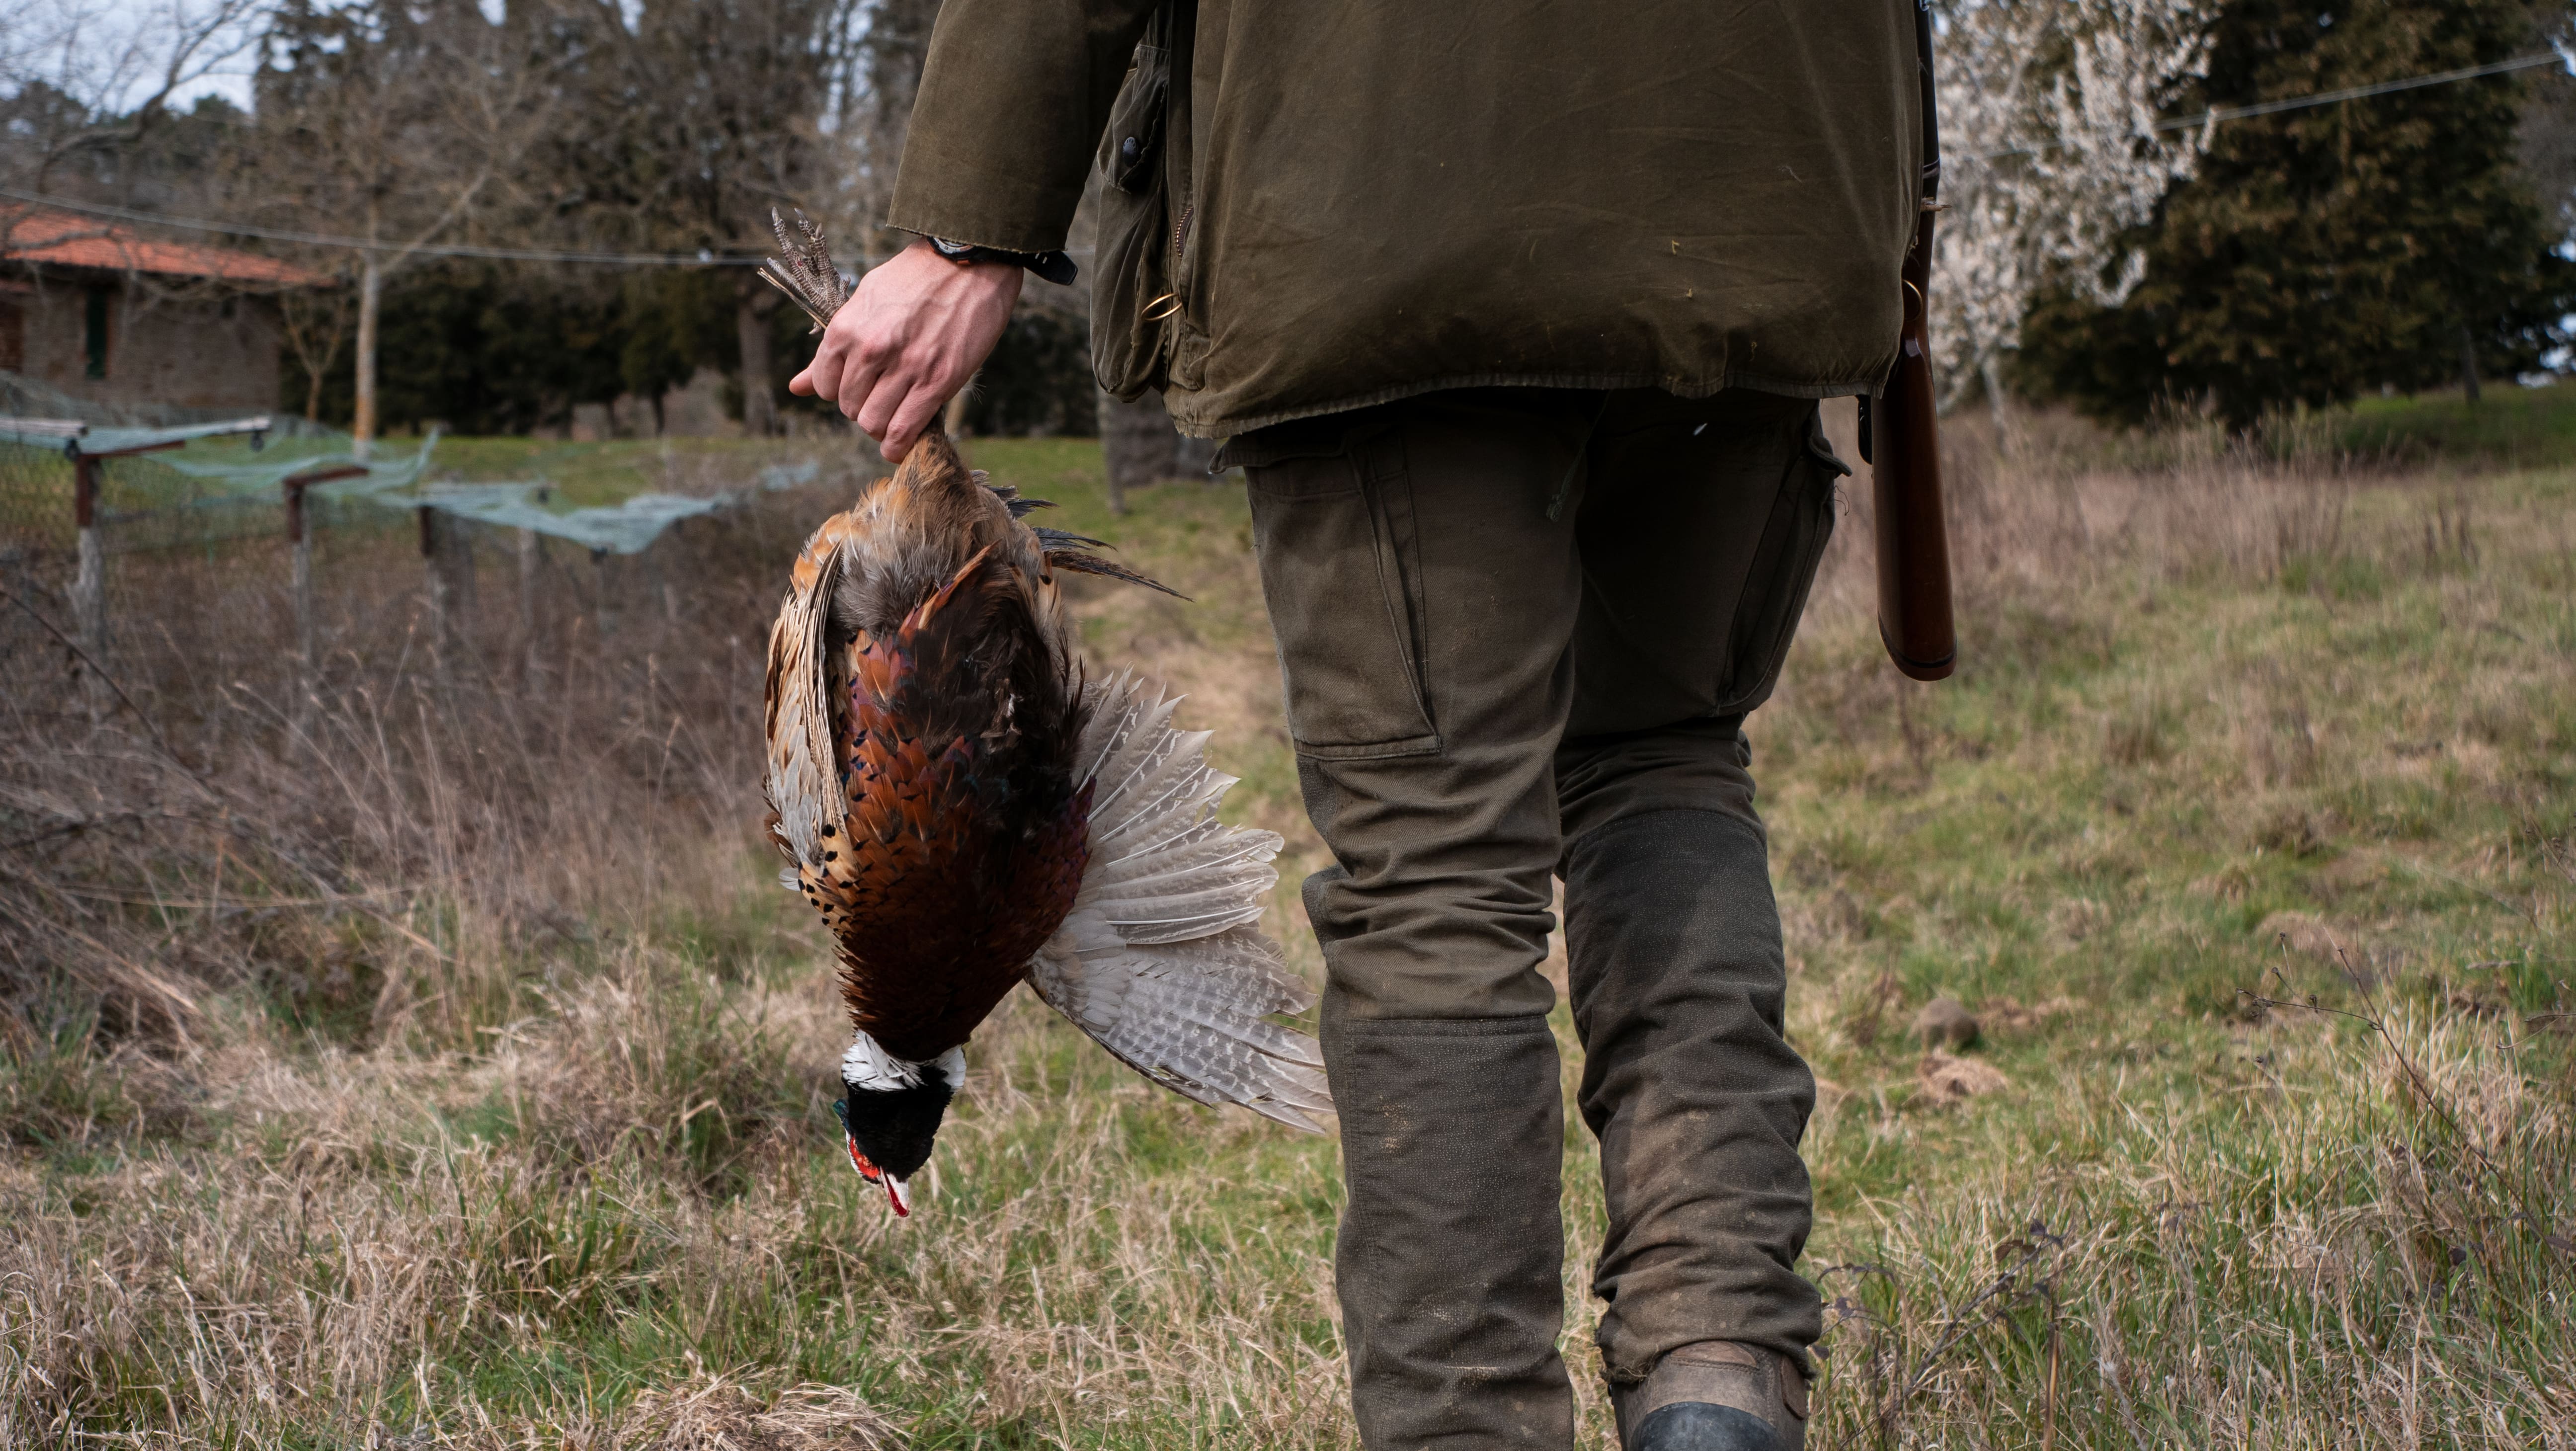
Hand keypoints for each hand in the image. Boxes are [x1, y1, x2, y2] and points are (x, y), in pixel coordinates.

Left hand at [789, 239, 1022, 461]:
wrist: (968, 262)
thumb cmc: (915, 278)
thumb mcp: (865, 301)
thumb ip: (834, 347)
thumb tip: (796, 387)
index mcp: (847, 328)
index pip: (823, 385)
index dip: (839, 390)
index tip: (859, 384)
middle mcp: (871, 350)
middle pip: (849, 408)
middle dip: (863, 407)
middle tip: (883, 394)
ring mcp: (905, 367)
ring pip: (873, 423)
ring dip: (881, 425)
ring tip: (894, 413)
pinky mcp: (937, 381)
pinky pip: (904, 430)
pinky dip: (897, 446)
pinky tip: (899, 444)